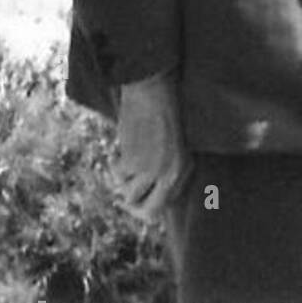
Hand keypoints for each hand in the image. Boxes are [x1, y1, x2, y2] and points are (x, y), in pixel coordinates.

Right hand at [116, 70, 190, 220]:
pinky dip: (115, 166)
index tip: (140, 197)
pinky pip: (118, 176)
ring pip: (129, 196)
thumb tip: (149, 195)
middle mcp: (171, 173)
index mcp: (185, 168)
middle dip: (135, 209)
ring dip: (123, 182)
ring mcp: (152, 170)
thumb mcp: (175, 144)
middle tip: (124, 201)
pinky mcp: (133, 163)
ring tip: (125, 164)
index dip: (150, 203)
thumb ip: (168, 168)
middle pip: (150, 212)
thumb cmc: (164, 112)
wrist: (152, 90)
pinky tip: (120, 152)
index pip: (166, 204)